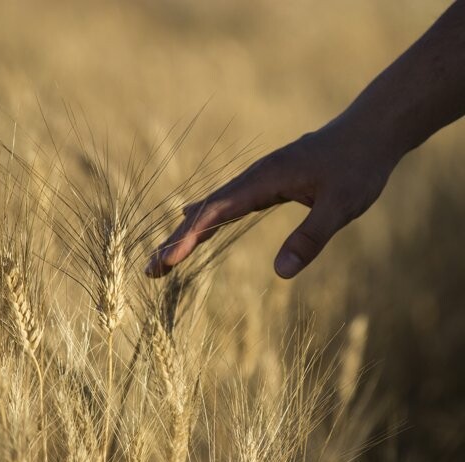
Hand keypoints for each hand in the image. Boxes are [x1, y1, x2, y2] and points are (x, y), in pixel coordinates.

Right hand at [145, 118, 399, 278]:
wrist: (370, 131)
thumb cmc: (358, 165)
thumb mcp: (342, 204)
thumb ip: (311, 237)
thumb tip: (279, 273)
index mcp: (262, 180)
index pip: (214, 213)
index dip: (187, 239)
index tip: (165, 262)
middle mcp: (252, 179)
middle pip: (204, 212)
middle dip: (177, 240)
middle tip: (150, 269)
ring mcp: (258, 180)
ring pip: (213, 209)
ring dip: (187, 233)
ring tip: (165, 257)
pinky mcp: (267, 184)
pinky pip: (228, 206)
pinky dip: (206, 221)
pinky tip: (195, 223)